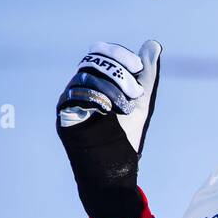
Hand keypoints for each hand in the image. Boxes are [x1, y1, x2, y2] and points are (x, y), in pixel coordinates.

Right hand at [56, 39, 161, 217]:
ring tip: (129, 107)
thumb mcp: (141, 103)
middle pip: (92, 64)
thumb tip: (153, 45)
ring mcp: (69, 104)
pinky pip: (74, 98)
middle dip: (118, 73)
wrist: (116, 173)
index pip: (98, 54)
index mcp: (94, 81)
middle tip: (136, 93)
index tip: (138, 66)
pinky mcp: (64, 119)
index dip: (117, 54)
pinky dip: (96, 99)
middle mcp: (78, 89)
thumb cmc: (127, 137)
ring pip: (85, 79)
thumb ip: (146, 76)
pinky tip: (112, 111)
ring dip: (112, 88)